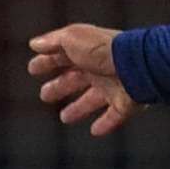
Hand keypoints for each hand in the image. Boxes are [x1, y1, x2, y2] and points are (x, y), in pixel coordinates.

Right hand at [28, 23, 144, 136]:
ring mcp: (113, 87)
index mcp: (86, 52)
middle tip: (44, 95)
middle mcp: (99, 69)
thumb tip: (34, 44)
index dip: (46, 62)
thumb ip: (53, 41)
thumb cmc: (103, 49)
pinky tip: (94, 131)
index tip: (33, 69)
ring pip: (92, 100)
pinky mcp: (125, 104)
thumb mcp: (72, 38)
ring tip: (64, 117)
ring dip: (78, 108)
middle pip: (75, 80)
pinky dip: (105, 124)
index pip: (62, 57)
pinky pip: (114, 116)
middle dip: (59, 87)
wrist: (136, 65)